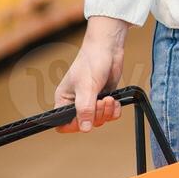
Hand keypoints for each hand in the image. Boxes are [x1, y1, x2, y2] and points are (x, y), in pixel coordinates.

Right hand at [54, 16, 128, 131]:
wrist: (108, 49)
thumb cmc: (91, 62)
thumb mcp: (86, 87)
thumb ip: (85, 108)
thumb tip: (85, 128)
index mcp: (64, 100)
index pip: (63, 123)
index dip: (74, 125)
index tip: (86, 118)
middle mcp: (76, 103)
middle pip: (85, 124)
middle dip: (96, 115)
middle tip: (101, 101)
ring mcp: (91, 101)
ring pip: (99, 120)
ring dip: (106, 112)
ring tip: (108, 98)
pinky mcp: (104, 97)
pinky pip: (110, 114)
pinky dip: (114, 109)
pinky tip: (114, 99)